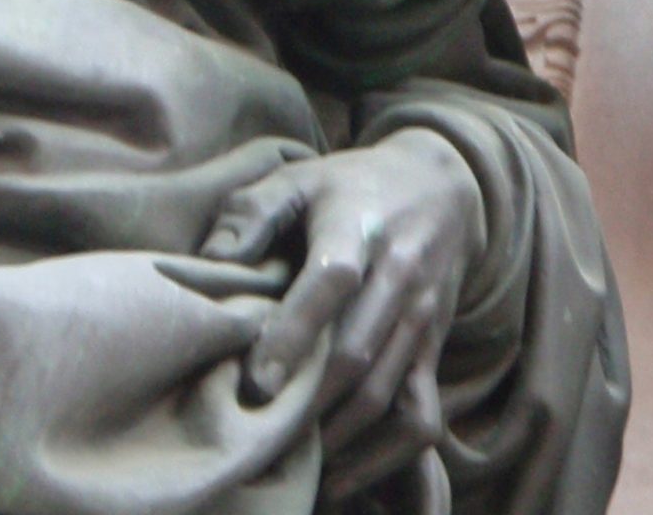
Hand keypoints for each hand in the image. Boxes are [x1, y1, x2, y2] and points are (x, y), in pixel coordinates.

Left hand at [202, 129, 484, 476]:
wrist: (444, 184)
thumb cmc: (352, 186)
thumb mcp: (300, 177)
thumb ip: (249, 214)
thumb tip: (208, 266)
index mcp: (359, 226)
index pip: (333, 281)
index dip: (295, 332)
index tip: (256, 382)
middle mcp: (399, 274)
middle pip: (356, 353)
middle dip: (305, 405)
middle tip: (254, 437)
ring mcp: (422, 316)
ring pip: (383, 393)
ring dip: (334, 436)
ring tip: (287, 460)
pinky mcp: (435, 347)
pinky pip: (420, 414)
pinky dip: (384, 457)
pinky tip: (340, 475)